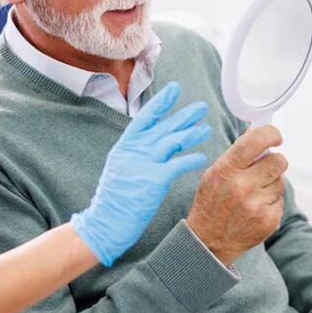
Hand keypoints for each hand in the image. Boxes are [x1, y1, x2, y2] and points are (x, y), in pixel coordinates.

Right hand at [71, 82, 211, 266]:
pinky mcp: (153, 181)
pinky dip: (190, 160)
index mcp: (125, 147)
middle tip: (201, 107)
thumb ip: (136, 153)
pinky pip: (177, 165)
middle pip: (163, 127)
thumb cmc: (114, 200)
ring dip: (191, 134)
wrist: (105, 223)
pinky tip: (201, 157)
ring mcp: (143, 164)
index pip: (145, 118)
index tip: (174, 89)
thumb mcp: (120, 168)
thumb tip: (154, 141)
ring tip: (207, 129)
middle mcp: (134, 151)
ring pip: (171, 142)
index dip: (160, 102)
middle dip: (184, 116)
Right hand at [185, 125, 286, 265]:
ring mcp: (257, 205)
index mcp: (227, 170)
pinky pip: (280, 200)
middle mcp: (242, 186)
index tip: (275, 136)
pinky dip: (271, 202)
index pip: (256, 142)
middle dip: (274, 161)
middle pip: (278, 161)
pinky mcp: (269, 220)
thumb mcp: (215, 173)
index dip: (271, 134)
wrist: (209, 240)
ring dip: (271, 184)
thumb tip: (257, 130)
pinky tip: (255, 208)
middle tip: (263, 168)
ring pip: (280, 181)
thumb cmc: (211, 202)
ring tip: (253, 194)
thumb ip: (237, 153)